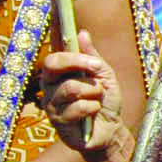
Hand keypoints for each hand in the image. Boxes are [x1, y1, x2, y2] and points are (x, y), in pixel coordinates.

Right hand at [38, 31, 133, 161]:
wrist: (111, 129)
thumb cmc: (104, 101)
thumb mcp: (104, 76)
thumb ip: (93, 57)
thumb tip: (82, 32)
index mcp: (57, 75)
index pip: (53, 56)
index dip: (69, 52)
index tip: (88, 53)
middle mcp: (49, 88)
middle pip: (52, 65)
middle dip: (78, 64)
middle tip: (97, 72)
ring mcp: (51, 105)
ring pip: (70, 87)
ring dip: (93, 91)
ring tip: (97, 99)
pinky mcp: (58, 122)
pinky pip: (78, 107)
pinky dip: (93, 107)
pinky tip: (93, 113)